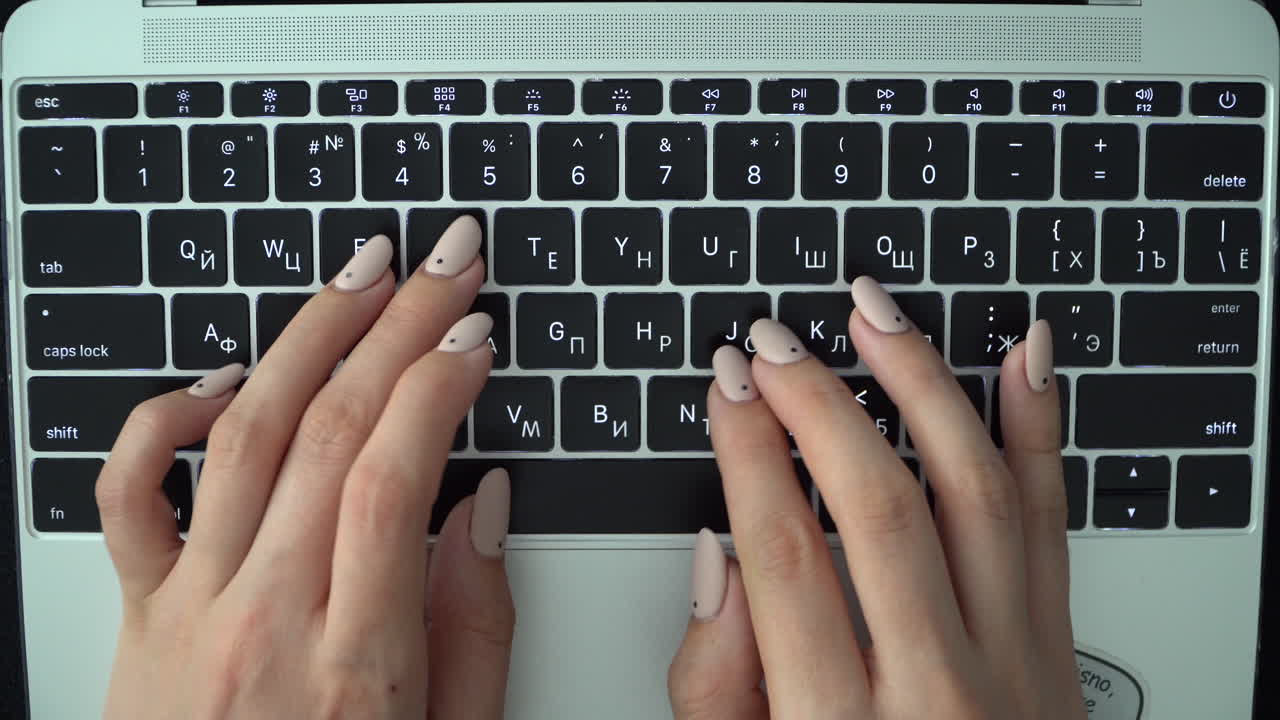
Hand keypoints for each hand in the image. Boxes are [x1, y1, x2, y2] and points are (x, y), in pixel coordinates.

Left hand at [97, 218, 514, 719]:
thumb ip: (475, 625)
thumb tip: (484, 504)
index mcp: (357, 662)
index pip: (394, 476)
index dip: (441, 384)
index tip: (478, 337)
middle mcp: (264, 620)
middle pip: (331, 430)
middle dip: (401, 324)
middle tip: (448, 264)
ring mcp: (190, 608)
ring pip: (244, 432)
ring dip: (310, 334)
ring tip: (363, 273)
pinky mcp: (138, 610)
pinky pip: (130, 492)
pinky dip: (170, 414)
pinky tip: (231, 374)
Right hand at [669, 277, 1085, 719]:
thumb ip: (714, 682)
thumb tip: (718, 559)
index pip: (785, 553)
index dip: (747, 452)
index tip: (729, 386)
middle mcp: (937, 691)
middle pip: (877, 508)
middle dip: (818, 405)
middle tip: (777, 342)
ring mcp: (1014, 666)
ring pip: (974, 492)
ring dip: (924, 386)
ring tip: (875, 317)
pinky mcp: (1059, 651)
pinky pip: (1054, 521)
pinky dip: (1041, 431)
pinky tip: (1024, 359)